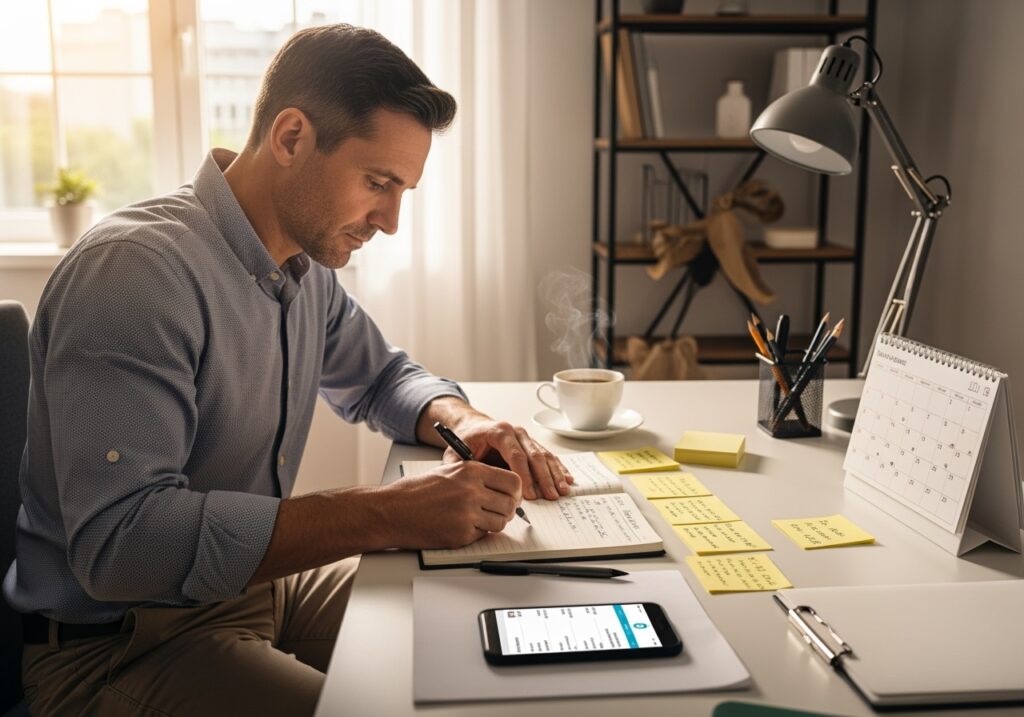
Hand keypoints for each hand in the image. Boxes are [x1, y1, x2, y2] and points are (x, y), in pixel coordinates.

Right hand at [383, 461, 521, 549]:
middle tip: (499, 511)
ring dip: (493, 523)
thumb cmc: (416, 491)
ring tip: (477, 519)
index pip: (513, 481)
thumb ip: (476, 477)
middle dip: (508, 510)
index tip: (512, 496)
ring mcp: (467, 514)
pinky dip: (475, 533)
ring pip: (500, 523)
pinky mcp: (460, 534)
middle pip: (510, 504)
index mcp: (471, 471)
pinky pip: (482, 536)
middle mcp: (472, 491)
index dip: (515, 491)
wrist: (392, 510)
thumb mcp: (449, 472)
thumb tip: (502, 488)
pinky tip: (459, 526)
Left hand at [444, 414, 573, 500]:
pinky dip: (558, 469)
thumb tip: (479, 488)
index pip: (515, 454)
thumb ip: (463, 469)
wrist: (472, 428)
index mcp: (499, 431)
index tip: (529, 494)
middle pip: (535, 455)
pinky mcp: (532, 444)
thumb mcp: (456, 454)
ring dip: (554, 475)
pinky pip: (548, 456)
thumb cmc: (465, 442)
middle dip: (544, 478)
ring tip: (562, 491)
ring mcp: (526, 437)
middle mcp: (516, 432)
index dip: (524, 476)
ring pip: (545, 456)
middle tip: (550, 496)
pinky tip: (567, 479)